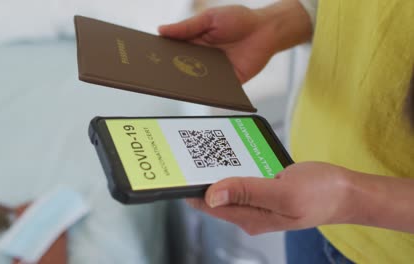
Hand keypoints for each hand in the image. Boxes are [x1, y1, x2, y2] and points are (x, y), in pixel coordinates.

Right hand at [159, 5, 276, 82]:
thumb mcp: (209, 19)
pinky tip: (196, 92)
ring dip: (183, 84)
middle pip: (180, 70)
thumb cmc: (239, 19)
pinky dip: (205, 93)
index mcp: (194, 43)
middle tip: (152, 74)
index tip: (145, 57)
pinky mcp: (227, 84)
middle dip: (166, 72)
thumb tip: (161, 30)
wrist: (266, 30)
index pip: (172, 52)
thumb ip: (187, 27)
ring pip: (194, 83)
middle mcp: (201, 60)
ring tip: (170, 84)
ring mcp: (213, 73)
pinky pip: (214, 91)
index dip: (159, 55)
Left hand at [187, 162, 354, 234]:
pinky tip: (235, 154)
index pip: (209, 205)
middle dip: (203, 176)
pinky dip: (237, 166)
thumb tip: (213, 194)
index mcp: (251, 217)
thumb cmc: (322, 194)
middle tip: (192, 153)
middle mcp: (250, 212)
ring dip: (220, 169)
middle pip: (216, 195)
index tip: (180, 170)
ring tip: (208, 149)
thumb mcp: (284, 192)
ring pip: (229, 184)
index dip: (192, 188)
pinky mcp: (265, 190)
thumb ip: (248, 191)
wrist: (347, 191)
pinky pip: (244, 178)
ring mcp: (257, 201)